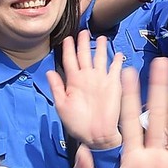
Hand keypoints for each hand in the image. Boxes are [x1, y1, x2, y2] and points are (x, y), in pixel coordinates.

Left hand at [49, 32, 125, 149]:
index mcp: (73, 81)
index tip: (66, 38)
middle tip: (83, 31)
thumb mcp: (62, 106)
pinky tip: (117, 54)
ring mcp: (101, 80)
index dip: (68, 49)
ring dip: (100, 48)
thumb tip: (49, 72)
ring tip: (100, 38)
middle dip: (83, 43)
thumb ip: (57, 88)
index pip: (69, 60)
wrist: (95, 136)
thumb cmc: (77, 123)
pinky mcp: (113, 85)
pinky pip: (115, 69)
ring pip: (100, 58)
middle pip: (84, 55)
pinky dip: (117, 61)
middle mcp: (87, 77)